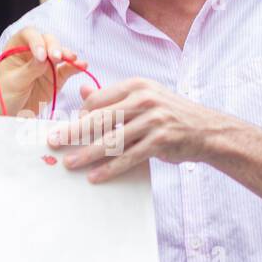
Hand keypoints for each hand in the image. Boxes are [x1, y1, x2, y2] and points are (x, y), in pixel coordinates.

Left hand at [0, 26, 87, 116]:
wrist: (11, 115)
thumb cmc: (5, 96)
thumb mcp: (14, 82)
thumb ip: (30, 69)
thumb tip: (44, 58)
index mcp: (16, 47)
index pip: (29, 35)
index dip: (36, 41)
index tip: (40, 55)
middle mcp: (32, 51)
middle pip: (47, 40)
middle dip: (53, 46)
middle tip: (56, 57)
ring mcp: (46, 63)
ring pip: (59, 52)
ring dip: (66, 54)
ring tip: (72, 59)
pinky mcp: (56, 77)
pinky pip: (67, 69)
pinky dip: (75, 66)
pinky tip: (82, 65)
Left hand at [49, 77, 225, 181]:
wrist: (208, 129)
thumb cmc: (171, 114)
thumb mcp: (145, 98)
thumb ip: (113, 97)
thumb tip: (81, 92)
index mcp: (137, 85)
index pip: (98, 100)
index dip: (80, 115)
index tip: (67, 128)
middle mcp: (145, 100)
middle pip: (100, 118)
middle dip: (73, 132)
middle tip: (53, 142)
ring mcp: (154, 120)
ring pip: (112, 140)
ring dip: (87, 154)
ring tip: (69, 163)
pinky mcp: (160, 141)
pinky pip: (128, 157)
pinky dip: (110, 169)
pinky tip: (95, 176)